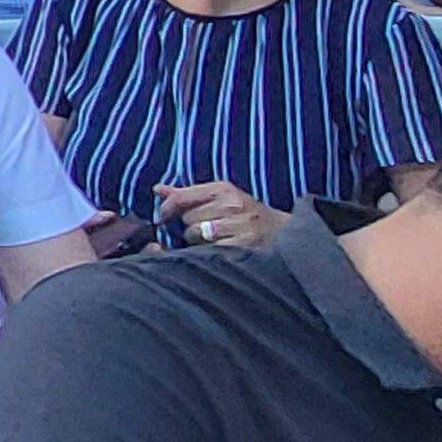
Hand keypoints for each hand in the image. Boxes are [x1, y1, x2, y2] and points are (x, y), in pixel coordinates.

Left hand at [157, 179, 278, 247]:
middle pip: (187, 219)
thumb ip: (188, 194)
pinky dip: (208, 253)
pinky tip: (218, 251)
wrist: (283, 232)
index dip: (167, 209)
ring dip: (197, 242)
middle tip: (204, 230)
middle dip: (189, 226)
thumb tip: (158, 189)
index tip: (163, 218)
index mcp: (224, 189)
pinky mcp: (243, 246)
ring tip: (213, 240)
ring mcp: (239, 226)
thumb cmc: (246, 214)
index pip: (181, 197)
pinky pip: (209, 250)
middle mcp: (232, 205)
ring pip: (195, 235)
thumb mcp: (221, 197)